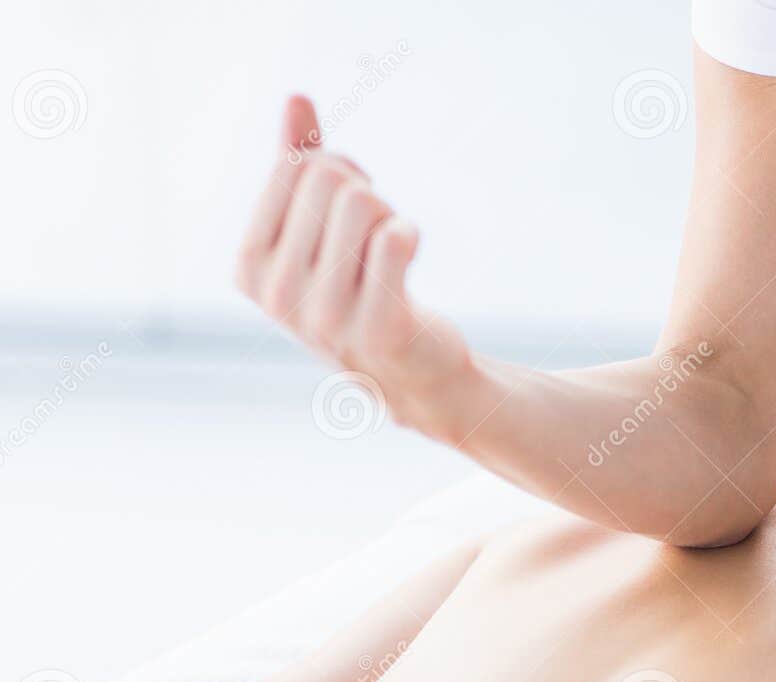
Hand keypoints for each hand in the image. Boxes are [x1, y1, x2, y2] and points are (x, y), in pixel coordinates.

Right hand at [235, 96, 469, 431]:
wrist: (408, 373)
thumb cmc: (358, 291)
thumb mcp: (316, 228)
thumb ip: (298, 163)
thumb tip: (297, 98)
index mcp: (249, 266)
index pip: (294, 166)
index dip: (338, 168)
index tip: (352, 201)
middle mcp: (277, 295)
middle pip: (328, 176)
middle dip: (366, 190)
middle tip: (377, 228)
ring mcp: (324, 317)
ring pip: (363, 201)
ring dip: (390, 215)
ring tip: (389, 251)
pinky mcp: (378, 330)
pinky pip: (396, 239)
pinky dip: (411, 234)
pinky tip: (409, 259)